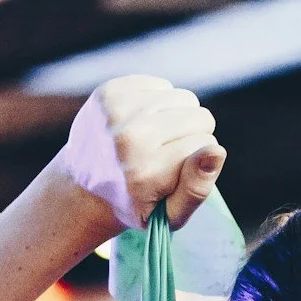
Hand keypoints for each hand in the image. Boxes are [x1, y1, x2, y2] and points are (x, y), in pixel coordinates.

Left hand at [59, 76, 225, 231]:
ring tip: (156, 140)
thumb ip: (198, 189)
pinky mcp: (110, 91)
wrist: (83, 186)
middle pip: (200, 118)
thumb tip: (216, 150)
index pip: (208, 146)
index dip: (198, 162)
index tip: (174, 174)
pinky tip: (143, 123)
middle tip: (165, 156)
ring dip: (178, 118)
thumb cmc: (136, 203)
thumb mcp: (169, 215)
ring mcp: (116, 110)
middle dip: (192, 137)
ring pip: (186, 99)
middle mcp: (130, 137)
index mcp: (146, 171)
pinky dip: (160, 103)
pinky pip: (164, 85)